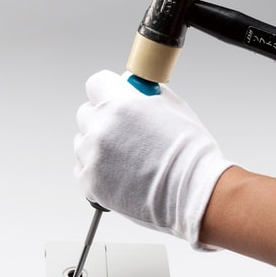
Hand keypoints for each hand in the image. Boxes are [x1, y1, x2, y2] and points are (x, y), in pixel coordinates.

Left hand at [74, 70, 233, 247]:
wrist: (194, 193)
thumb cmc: (190, 153)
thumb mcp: (174, 107)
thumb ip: (144, 93)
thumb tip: (130, 87)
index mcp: (121, 104)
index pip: (96, 83)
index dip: (107, 90)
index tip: (113, 98)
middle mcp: (101, 128)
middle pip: (86, 113)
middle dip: (102, 119)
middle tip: (124, 132)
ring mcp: (93, 157)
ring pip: (82, 142)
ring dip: (98, 146)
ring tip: (126, 159)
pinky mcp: (90, 182)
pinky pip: (82, 168)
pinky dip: (96, 171)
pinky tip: (120, 174)